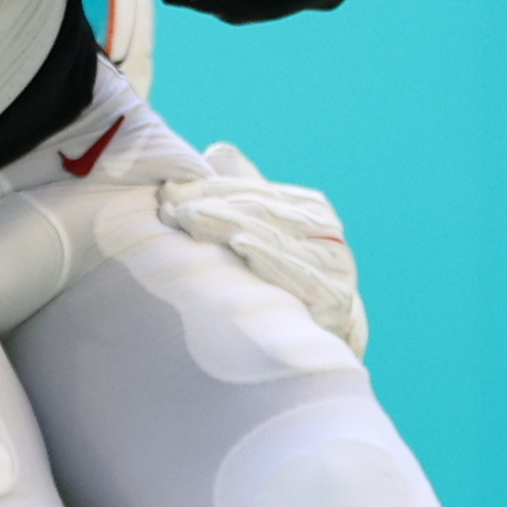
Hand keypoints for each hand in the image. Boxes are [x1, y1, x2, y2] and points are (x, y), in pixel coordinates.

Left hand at [153, 145, 367, 355]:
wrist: (315, 354)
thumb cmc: (281, 289)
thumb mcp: (264, 238)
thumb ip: (246, 195)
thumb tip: (217, 152)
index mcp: (312, 212)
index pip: (256, 192)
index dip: (212, 188)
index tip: (169, 189)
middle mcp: (328, 237)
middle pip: (263, 213)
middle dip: (212, 205)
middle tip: (170, 205)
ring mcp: (335, 269)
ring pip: (275, 238)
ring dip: (228, 225)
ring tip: (189, 217)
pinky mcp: (336, 302)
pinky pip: (300, 276)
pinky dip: (271, 257)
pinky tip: (241, 244)